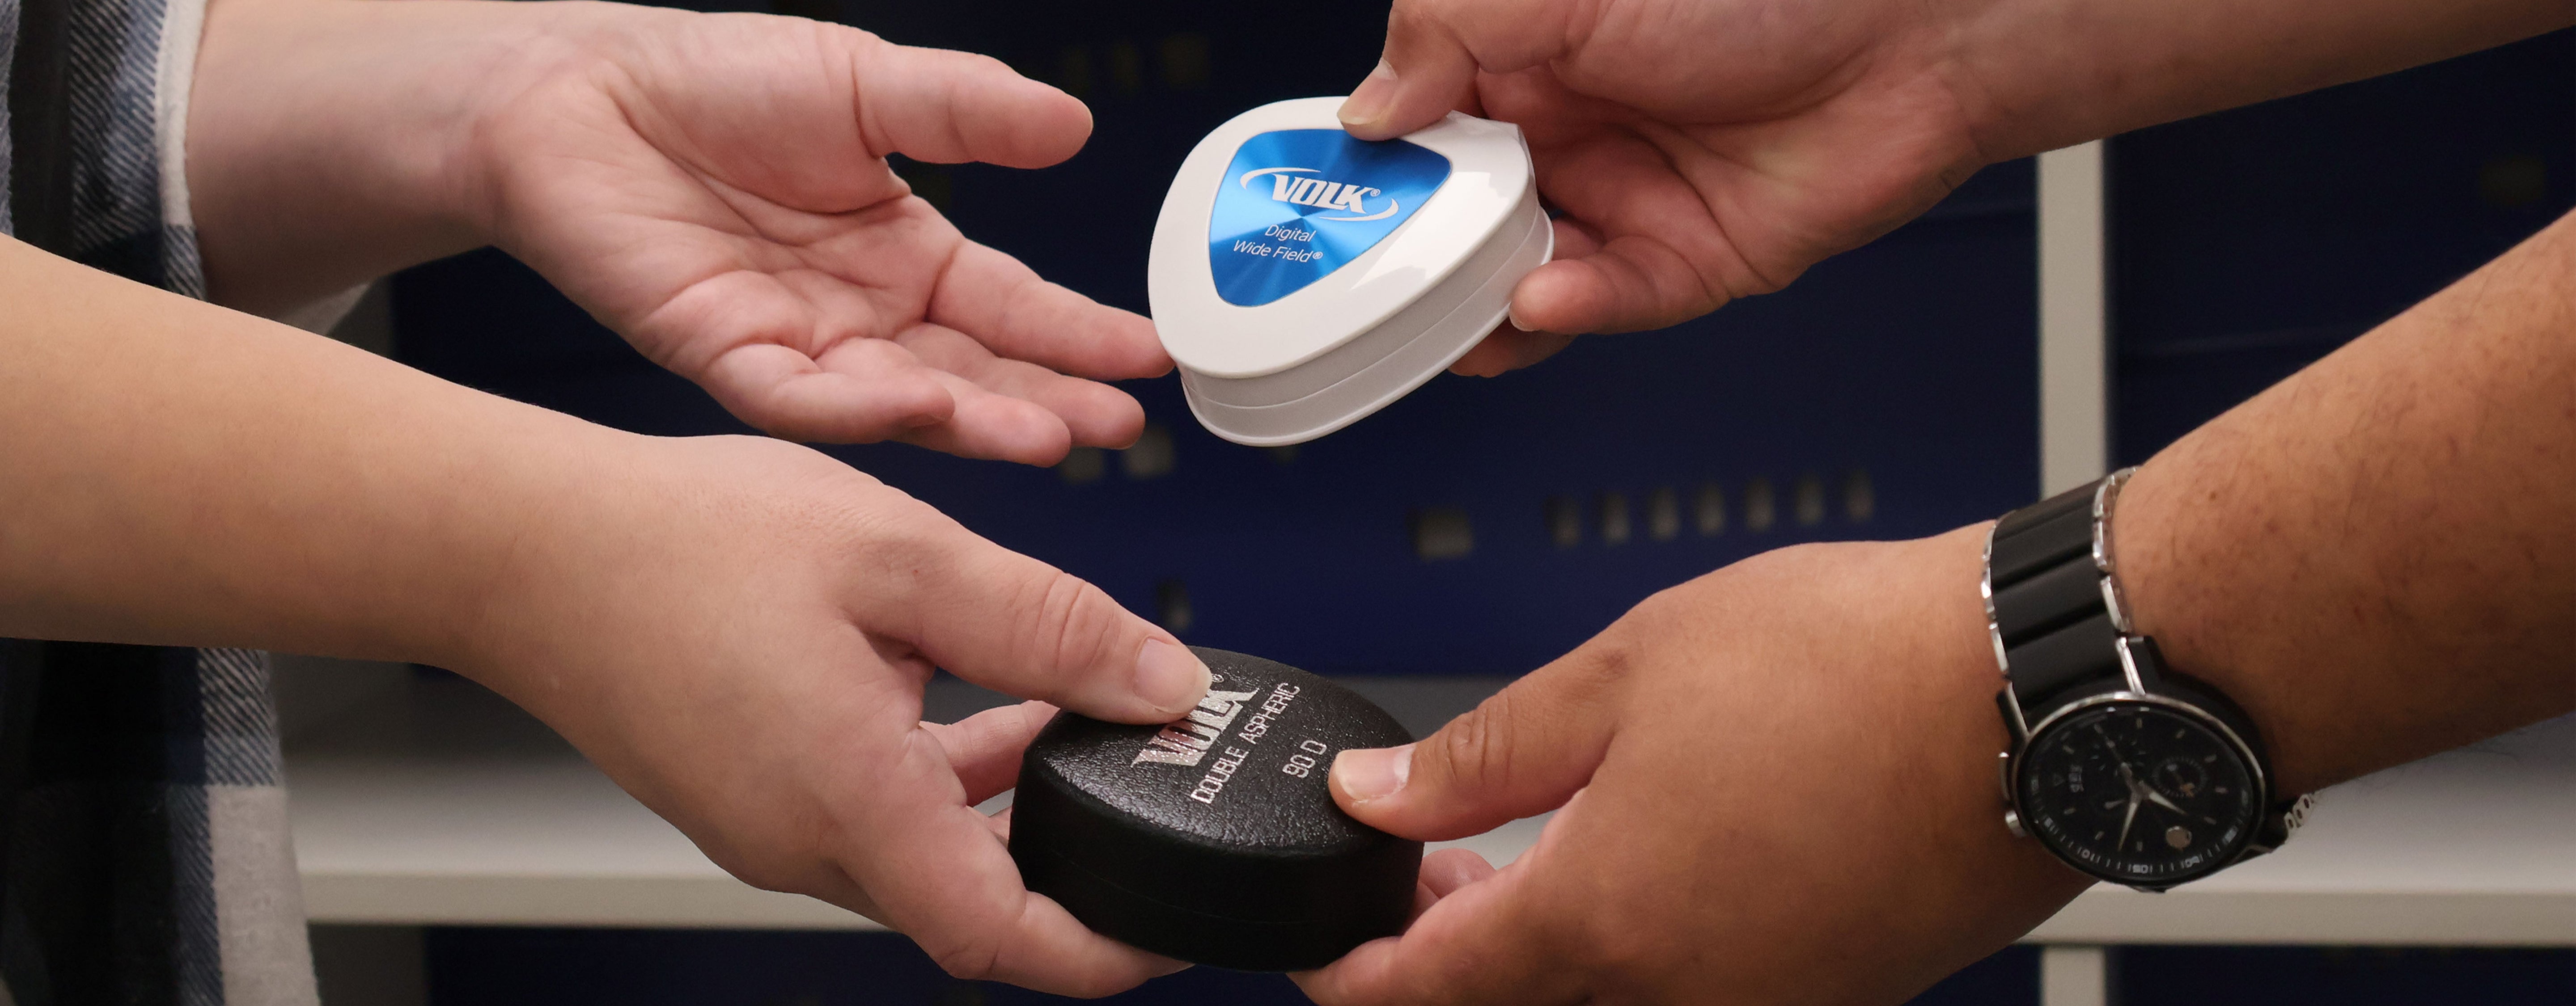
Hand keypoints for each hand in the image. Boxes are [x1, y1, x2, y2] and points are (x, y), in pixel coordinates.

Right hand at [459, 433, 1212, 994]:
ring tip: (1075, 719)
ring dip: (1006, 804)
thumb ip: (1043, 624)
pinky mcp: (749, 797)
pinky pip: (872, 813)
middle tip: (1143, 790)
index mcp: (848, 802)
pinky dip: (941, 774)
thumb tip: (1157, 681)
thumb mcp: (900, 554)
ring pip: (925, 852)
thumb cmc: (676, 542)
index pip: (1000, 940)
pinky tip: (974, 693)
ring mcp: (769, 828)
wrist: (525, 546)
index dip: (1103, 949)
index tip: (1169, 923)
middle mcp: (803, 843)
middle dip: (1070, 858)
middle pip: (973, 903)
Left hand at [478, 7, 1168, 460]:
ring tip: (1050, 435)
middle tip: (1119, 425)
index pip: (1012, 307)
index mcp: (906, 253)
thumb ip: (967, 109)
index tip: (1150, 354)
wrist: (580, 92)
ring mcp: (800, 345)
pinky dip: (861, 407)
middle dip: (1051, 400)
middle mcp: (864, 315)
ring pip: (904, 402)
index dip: (1080, 334)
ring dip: (978, 422)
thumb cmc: (714, 80)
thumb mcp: (867, 82)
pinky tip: (921, 403)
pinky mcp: (727, 356)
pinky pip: (803, 398)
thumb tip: (1073, 125)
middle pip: (976, 372)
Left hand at [1295, 528, 2090, 1004]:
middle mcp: (1683, 995)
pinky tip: (1633, 864)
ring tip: (1519, 857)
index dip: (1354, 974)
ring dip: (1541, 954)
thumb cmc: (1854, 668)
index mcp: (1606, 923)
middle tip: (1422, 874)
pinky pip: (1693, 996)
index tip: (1324, 946)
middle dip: (1443, 959)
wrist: (2034, 696)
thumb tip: (1378, 794)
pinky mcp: (1832, 996)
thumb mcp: (1625, 675)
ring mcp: (1766, 1005)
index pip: (1428, 993)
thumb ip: (1481, 754)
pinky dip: (1633, 952)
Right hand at [1337, 0, 1986, 374]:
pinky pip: (1614, 302)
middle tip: (1367, 288)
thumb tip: (1369, 110)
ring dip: (1480, 307)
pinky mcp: (1692, 261)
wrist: (1919, 28)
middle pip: (1462, 217)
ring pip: (1526, 276)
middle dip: (1414, 259)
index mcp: (1531, 57)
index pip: (1421, 127)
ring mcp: (1631, 200)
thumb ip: (1447, 32)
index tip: (1320, 207)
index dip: (1371, 170)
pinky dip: (1573, 307)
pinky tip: (1540, 301)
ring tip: (1445, 323)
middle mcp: (1575, 130)